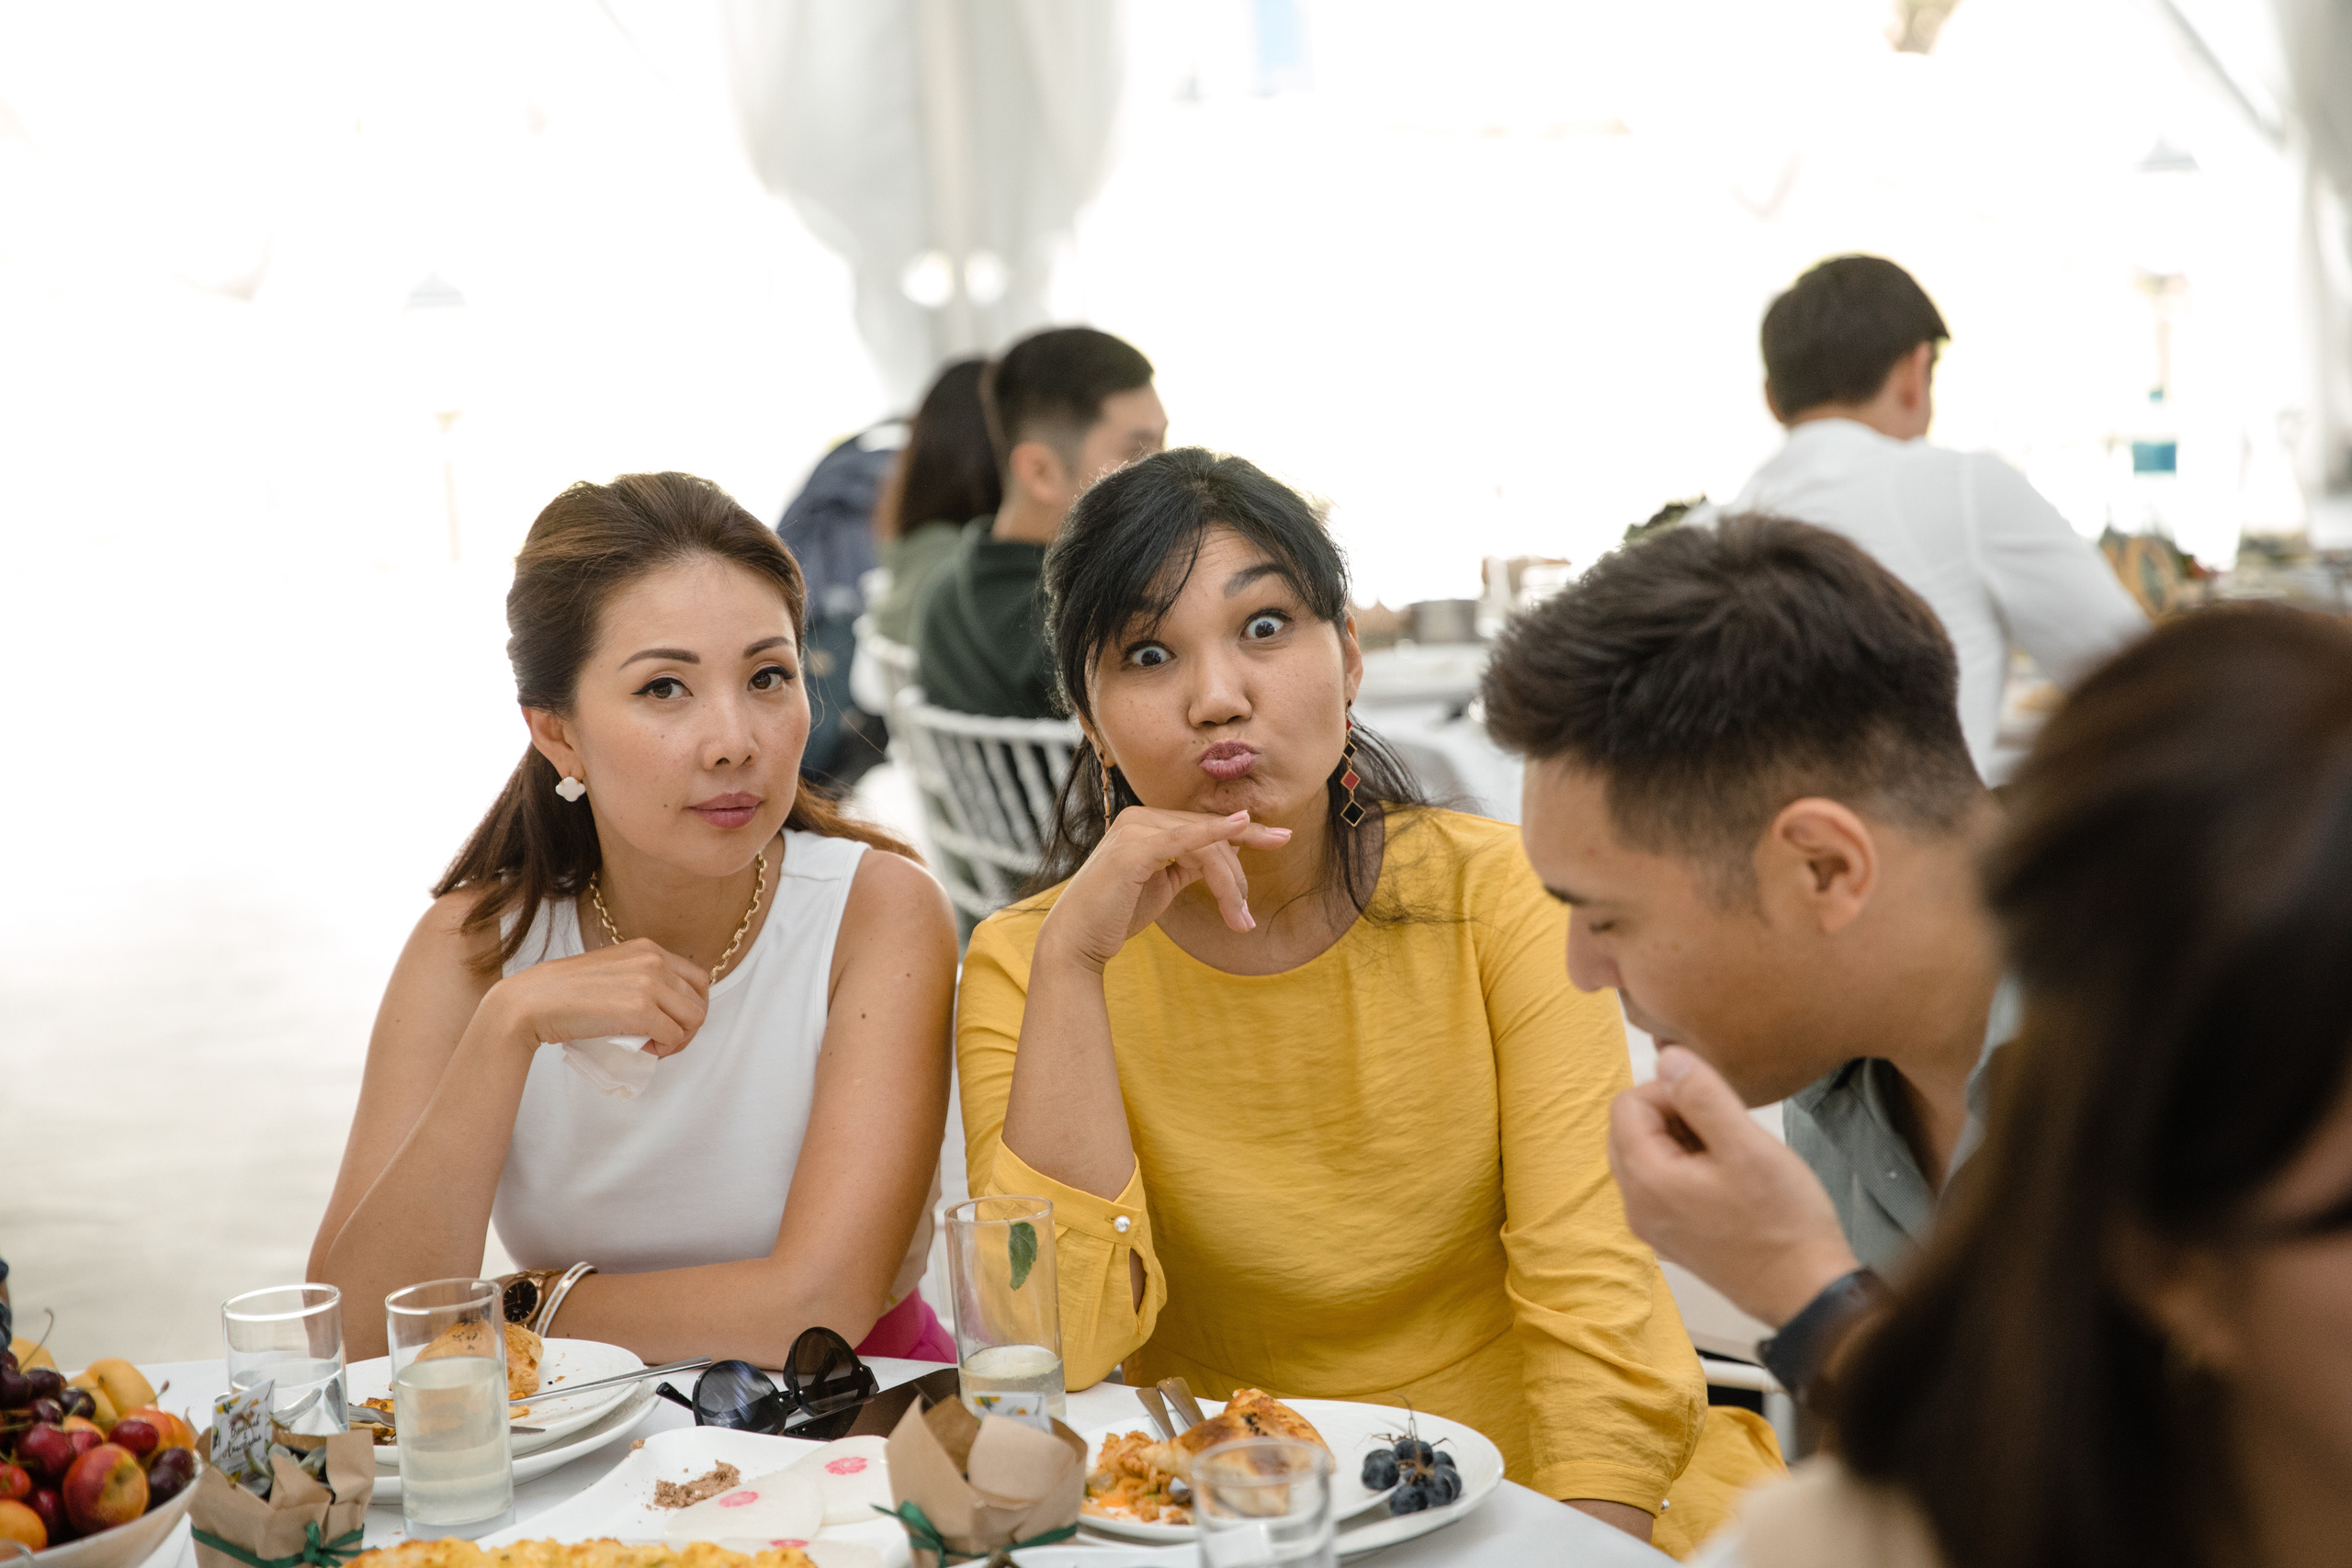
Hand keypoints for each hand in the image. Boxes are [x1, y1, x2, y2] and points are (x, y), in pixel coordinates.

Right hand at [484, 937, 712, 1059]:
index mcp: (648, 948)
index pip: (698, 980)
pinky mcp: (640, 1011)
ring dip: (678, 1040)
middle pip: (699, 1002)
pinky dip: (664, 1049)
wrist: (534, 1001)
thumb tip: (667, 1006)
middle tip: (664, 1041)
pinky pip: (673, 1036)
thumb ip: (641, 977)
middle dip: (687, 1028)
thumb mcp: (613, 969)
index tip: (674, 1023)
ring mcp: (648, 984)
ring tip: (654, 1046)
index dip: (691, 1007)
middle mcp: (653, 961)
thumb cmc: (567, 992)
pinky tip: (645, 1049)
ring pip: (693, 1020)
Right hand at [1038, 808, 1293, 971]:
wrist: (1078, 941)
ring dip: (1230, 885)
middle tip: (1245, 919)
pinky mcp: (1134, 848)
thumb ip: (1189, 865)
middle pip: (1211, 838)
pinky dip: (1215, 831)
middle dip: (1237, 878)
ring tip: (1239, 921)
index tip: (1281, 838)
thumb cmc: (1116, 915)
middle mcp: (1140, 818)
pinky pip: (1184, 838)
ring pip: (1206, 847)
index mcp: (1147, 824)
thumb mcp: (1162, 884)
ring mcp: (1136, 829)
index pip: (1206, 827)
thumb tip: (1227, 858)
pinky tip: (1241, 824)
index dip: (1247, 834)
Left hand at [1609, 1046, 1858, 1327]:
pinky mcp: (1672, 1239)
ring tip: (1729, 1153)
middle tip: (1723, 1127)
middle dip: (1672, 1114)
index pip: (1626, 1105)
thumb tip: (1666, 1058)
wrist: (1806, 1292)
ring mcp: (1652, 1227)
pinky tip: (1728, 1179)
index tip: (1713, 1103)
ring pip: (1646, 1156)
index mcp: (1646, 1180)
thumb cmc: (1783, 1221)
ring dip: (1681, 1141)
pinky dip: (1685, 1169)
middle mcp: (1636, 1207)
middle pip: (1630, 1130)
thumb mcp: (1746, 1145)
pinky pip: (1661, 1186)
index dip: (1669, 1090)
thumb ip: (1702, 1095)